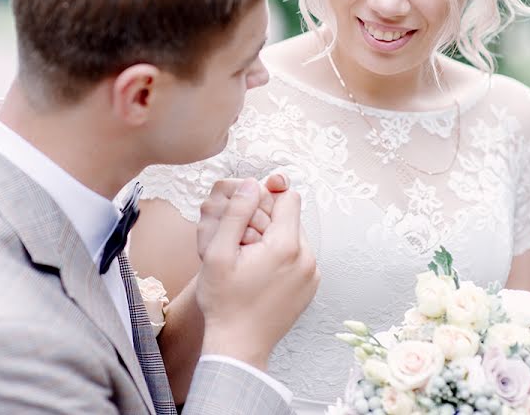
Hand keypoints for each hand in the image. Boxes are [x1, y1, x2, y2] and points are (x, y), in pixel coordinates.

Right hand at [195, 178, 318, 370]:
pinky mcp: (311, 287)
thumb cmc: (224, 303)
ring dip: (276, 242)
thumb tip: (251, 183)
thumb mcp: (217, 253)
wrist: (238, 347)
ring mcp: (312, 274)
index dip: (265, 201)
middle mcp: (307, 258)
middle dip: (269, 223)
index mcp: (287, 246)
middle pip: (292, 218)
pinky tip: (262, 276)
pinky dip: (283, 259)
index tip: (246, 220)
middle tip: (244, 247)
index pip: (289, 198)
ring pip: (295, 237)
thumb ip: (236, 213)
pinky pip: (299, 258)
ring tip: (252, 264)